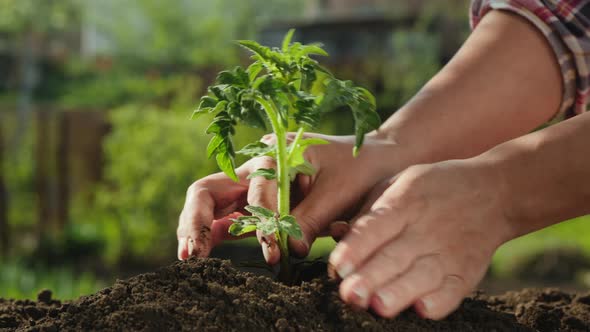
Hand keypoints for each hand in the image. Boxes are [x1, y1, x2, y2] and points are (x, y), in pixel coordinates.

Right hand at [177, 133, 400, 263]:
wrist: (374, 162)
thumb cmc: (358, 167)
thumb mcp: (337, 192)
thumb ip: (310, 219)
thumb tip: (290, 251)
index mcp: (274, 155)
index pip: (254, 191)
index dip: (262, 223)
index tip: (275, 251)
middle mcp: (256, 169)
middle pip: (209, 190)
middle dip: (197, 220)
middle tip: (192, 253)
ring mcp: (253, 187)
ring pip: (211, 204)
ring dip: (199, 229)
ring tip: (190, 257)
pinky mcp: (258, 204)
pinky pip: (228, 218)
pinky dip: (214, 234)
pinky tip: (202, 253)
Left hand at [329, 159, 512, 318]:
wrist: (494, 191)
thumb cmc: (430, 189)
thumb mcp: (397, 183)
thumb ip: (366, 212)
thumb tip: (334, 234)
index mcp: (403, 202)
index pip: (375, 227)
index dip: (355, 248)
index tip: (337, 266)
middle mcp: (424, 229)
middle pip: (394, 256)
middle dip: (370, 277)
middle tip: (349, 294)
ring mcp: (448, 252)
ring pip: (421, 276)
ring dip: (399, 292)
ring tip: (379, 306)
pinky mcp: (467, 272)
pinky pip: (453, 291)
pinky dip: (439, 301)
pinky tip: (422, 309)